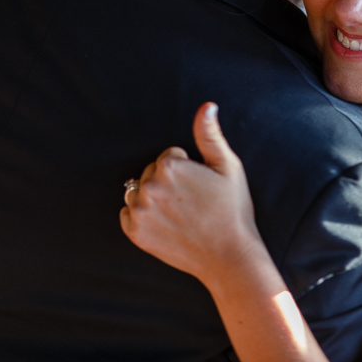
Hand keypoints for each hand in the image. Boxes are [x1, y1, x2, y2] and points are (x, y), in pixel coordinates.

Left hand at [120, 102, 263, 282]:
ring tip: (179, 213)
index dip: (188, 169)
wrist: (229, 255)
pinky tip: (166, 225)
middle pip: (152, 173)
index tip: (201, 186)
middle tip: (193, 201)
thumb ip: (210, 134)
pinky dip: (142, 218)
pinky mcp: (135, 233)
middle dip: (168, 182)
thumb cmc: (232, 210)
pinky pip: (128, 215)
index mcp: (169, 166)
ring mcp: (139, 212)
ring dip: (154, 199)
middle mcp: (149, 187)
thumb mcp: (228, 166)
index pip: (169, 156)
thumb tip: (207, 106)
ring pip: (139, 193)